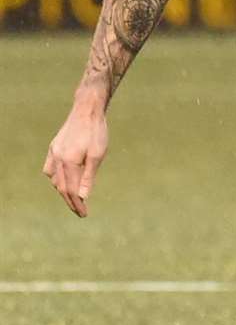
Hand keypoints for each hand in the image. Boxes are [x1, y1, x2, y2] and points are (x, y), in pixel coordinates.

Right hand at [42, 98, 108, 217]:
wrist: (87, 110)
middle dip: (70, 201)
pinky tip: (61, 180)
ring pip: (54, 179)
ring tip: (73, 199)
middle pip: (61, 187)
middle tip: (80, 212)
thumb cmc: (96, 132)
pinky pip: (50, 168)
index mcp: (69, 162)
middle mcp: (57, 159)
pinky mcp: (54, 147)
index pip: (71, 190)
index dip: (77, 204)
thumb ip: (89, 176)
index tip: (84, 214)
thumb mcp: (98, 155)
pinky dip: (55, 178)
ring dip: (62, 190)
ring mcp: (53, 152)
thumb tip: (83, 196)